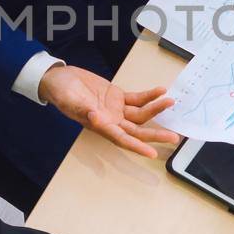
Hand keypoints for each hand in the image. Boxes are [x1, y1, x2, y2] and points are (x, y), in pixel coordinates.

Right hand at [38, 65, 179, 157]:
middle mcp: (111, 121)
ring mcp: (116, 109)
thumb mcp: (69, 101)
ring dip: (156, 109)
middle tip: (173, 137)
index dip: (137, 147)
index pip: (122, 139)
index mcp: (100, 125)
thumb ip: (82, 110)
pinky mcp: (118, 97)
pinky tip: (160, 92)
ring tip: (169, 102)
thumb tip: (96, 118)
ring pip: (141, 114)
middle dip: (156, 134)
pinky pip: (137, 99)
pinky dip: (149, 96)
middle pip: (137, 131)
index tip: (152, 154)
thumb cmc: (61, 92)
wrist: (59, 79)